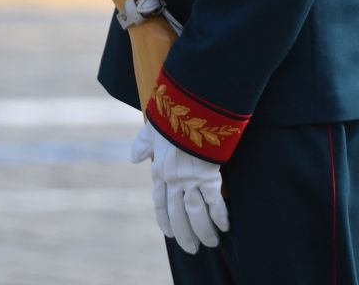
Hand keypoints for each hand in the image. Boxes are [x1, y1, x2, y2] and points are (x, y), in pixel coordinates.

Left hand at [131, 121, 228, 254]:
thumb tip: (134, 158)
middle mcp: (173, 180)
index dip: (164, 220)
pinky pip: (214, 203)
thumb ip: (142, 145)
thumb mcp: (150, 131)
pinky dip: (219, 216)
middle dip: (184, 234)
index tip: (169, 234)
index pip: (160, 202)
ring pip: (196, 215)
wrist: (187, 110)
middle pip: (177, 215)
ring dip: (203, 232)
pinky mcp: (208, 177)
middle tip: (191, 249)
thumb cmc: (169, 118)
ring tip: (211, 243)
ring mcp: (190, 180)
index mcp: (159, 171)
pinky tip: (224, 227)